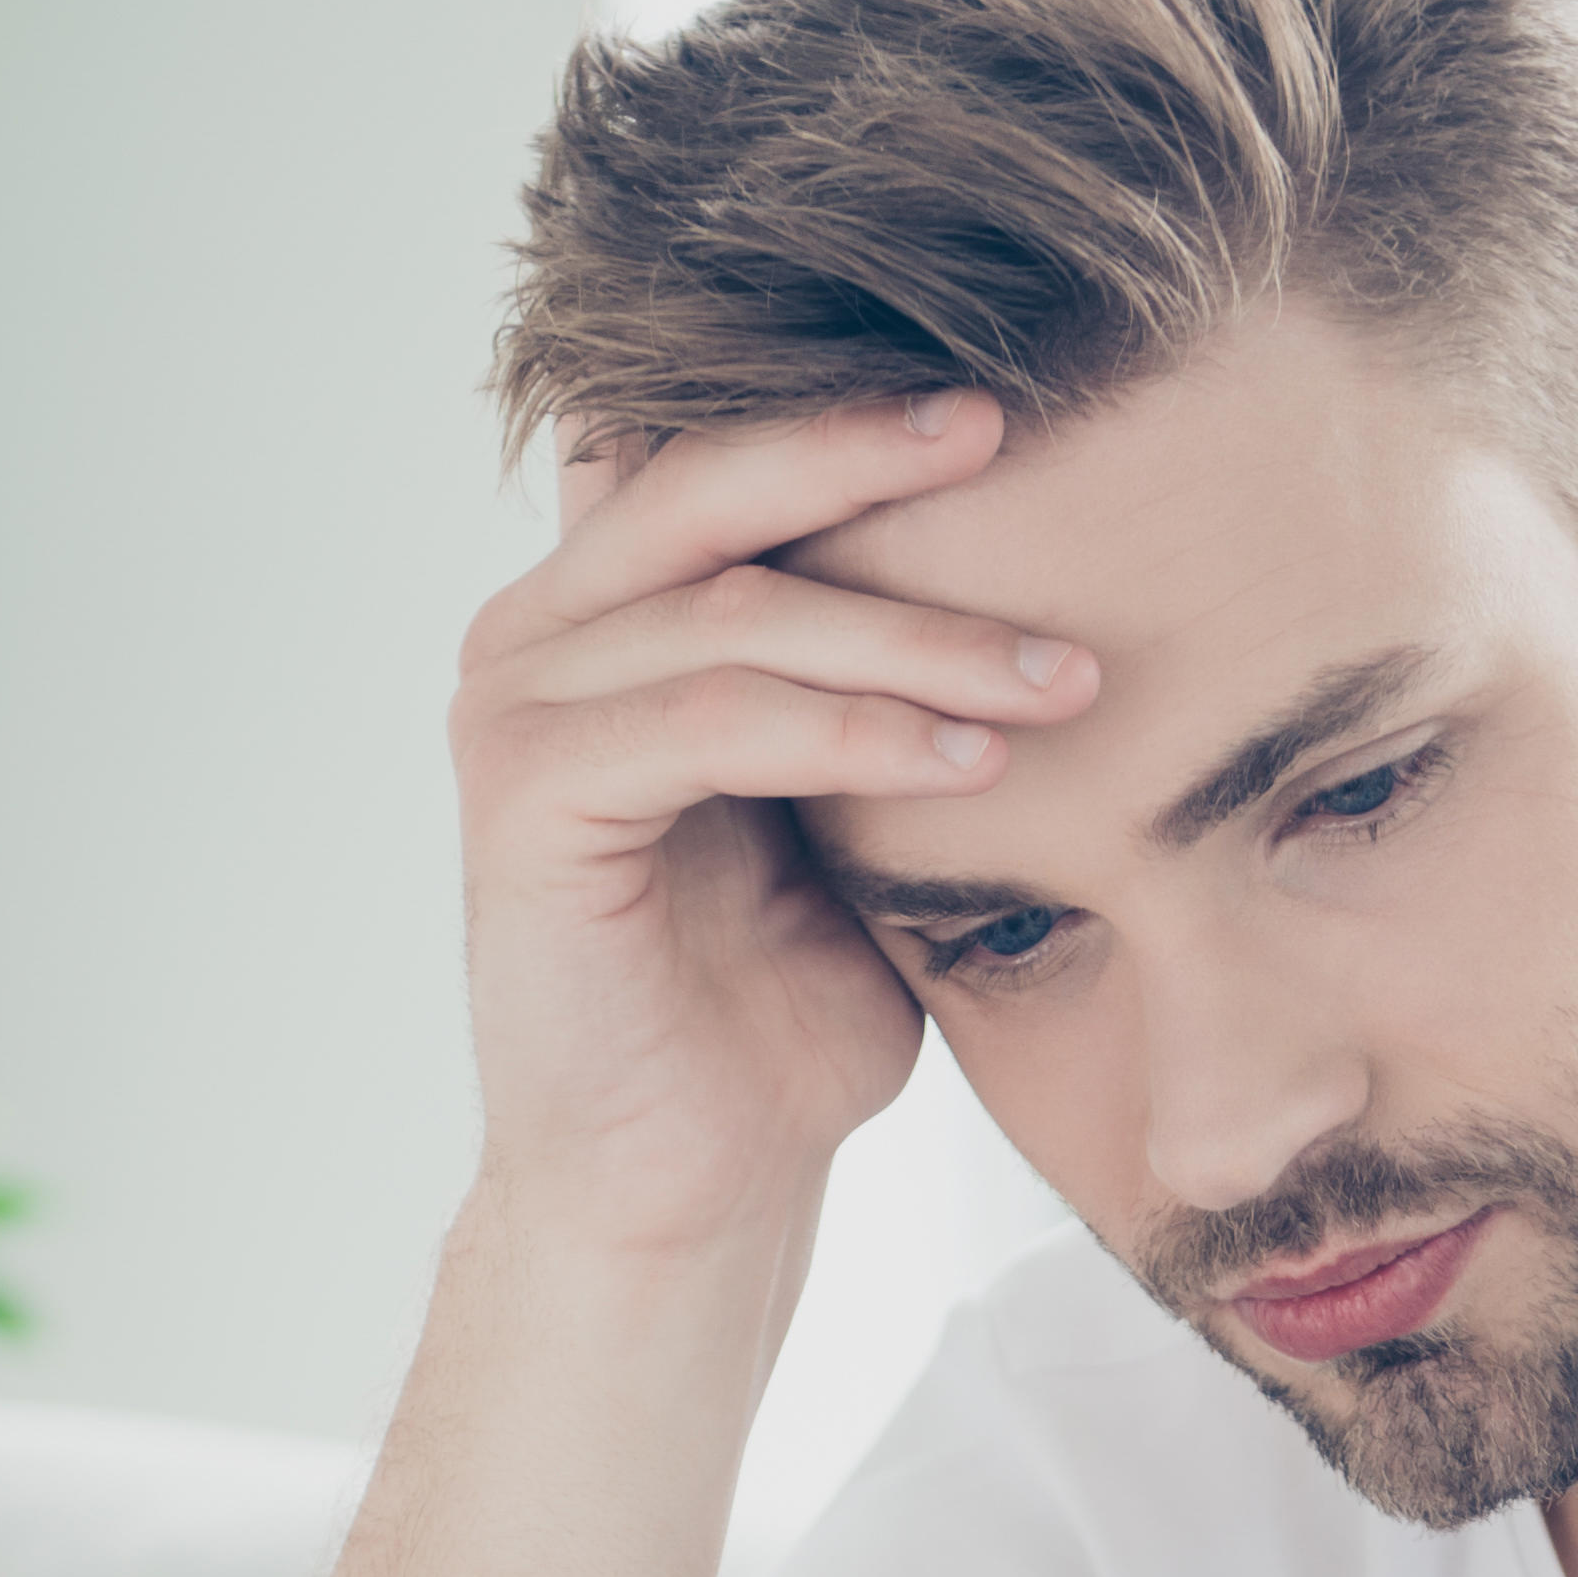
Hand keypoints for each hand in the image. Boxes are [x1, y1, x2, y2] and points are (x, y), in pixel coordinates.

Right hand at [447, 394, 1098, 1260]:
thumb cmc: (782, 1006)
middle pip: (708, 481)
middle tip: (1013, 431)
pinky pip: (714, 718)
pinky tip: (968, 760)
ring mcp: (518, 711)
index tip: (1004, 388)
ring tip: (1059, 680)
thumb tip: (1025, 541)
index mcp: (611, 615)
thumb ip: (875, 677)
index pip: (719, 455)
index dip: (840, 407)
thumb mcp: (853, 807)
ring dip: (917, 636)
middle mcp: (541, 637)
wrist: (694, 1188)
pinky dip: (853, 730)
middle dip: (869, 451)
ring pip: (737, 608)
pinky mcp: (528, 802)